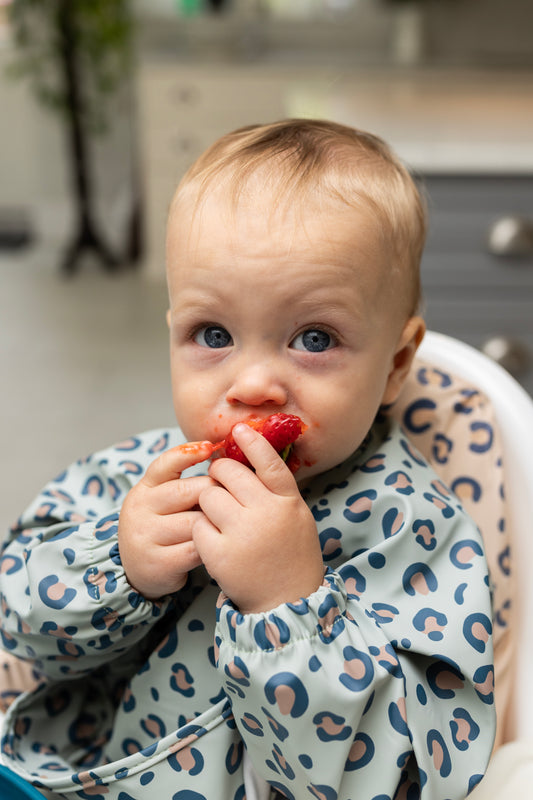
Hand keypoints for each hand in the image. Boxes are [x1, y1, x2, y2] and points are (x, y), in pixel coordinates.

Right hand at [118, 442, 216, 598]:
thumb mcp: (164, 500)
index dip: (187, 453)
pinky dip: (212, 547)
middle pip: (188, 492)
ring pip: (195, 522)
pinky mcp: (158, 562)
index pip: (164, 464)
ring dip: (215, 523)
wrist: (139, 570)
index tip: (209, 447)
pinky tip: (217, 546)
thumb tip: (224, 458)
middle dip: (215, 494)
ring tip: (225, 525)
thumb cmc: (163, 527)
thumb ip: (185, 482)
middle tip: (233, 499)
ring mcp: (146, 536)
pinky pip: (196, 549)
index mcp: (144, 489)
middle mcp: (140, 509)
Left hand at [193, 424, 323, 613]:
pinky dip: (202, 529)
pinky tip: (214, 538)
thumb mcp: (297, 518)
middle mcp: (266, 514)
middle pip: (229, 473)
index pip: (269, 463)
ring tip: (220, 515)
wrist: (286, 602)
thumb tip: (255, 458)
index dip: (253, 443)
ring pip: (208, 495)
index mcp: (287, 503)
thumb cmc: (292, 556)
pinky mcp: (219, 554)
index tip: (239, 430)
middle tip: (220, 482)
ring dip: (209, 501)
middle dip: (219, 473)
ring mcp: (242, 534)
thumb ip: (278, 491)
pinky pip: (198, 525)